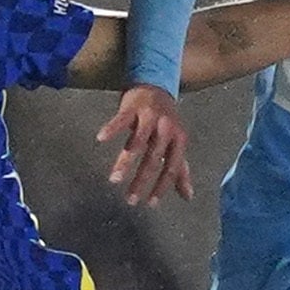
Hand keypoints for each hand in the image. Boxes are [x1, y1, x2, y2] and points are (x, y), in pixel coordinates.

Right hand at [98, 83, 192, 206]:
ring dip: (125, 162)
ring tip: (114, 179)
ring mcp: (149, 116)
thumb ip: (180, 170)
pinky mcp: (133, 107)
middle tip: (130, 199)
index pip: (171, 168)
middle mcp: (166, 128)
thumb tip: (188, 196)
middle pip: (153, 159)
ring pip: (137, 142)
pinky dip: (111, 128)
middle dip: (142, 181)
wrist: (156, 85)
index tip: (150, 204)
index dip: (162, 187)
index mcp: (179, 140)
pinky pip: (121, 119)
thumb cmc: (165, 120)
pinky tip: (101, 138)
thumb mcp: (175, 143)